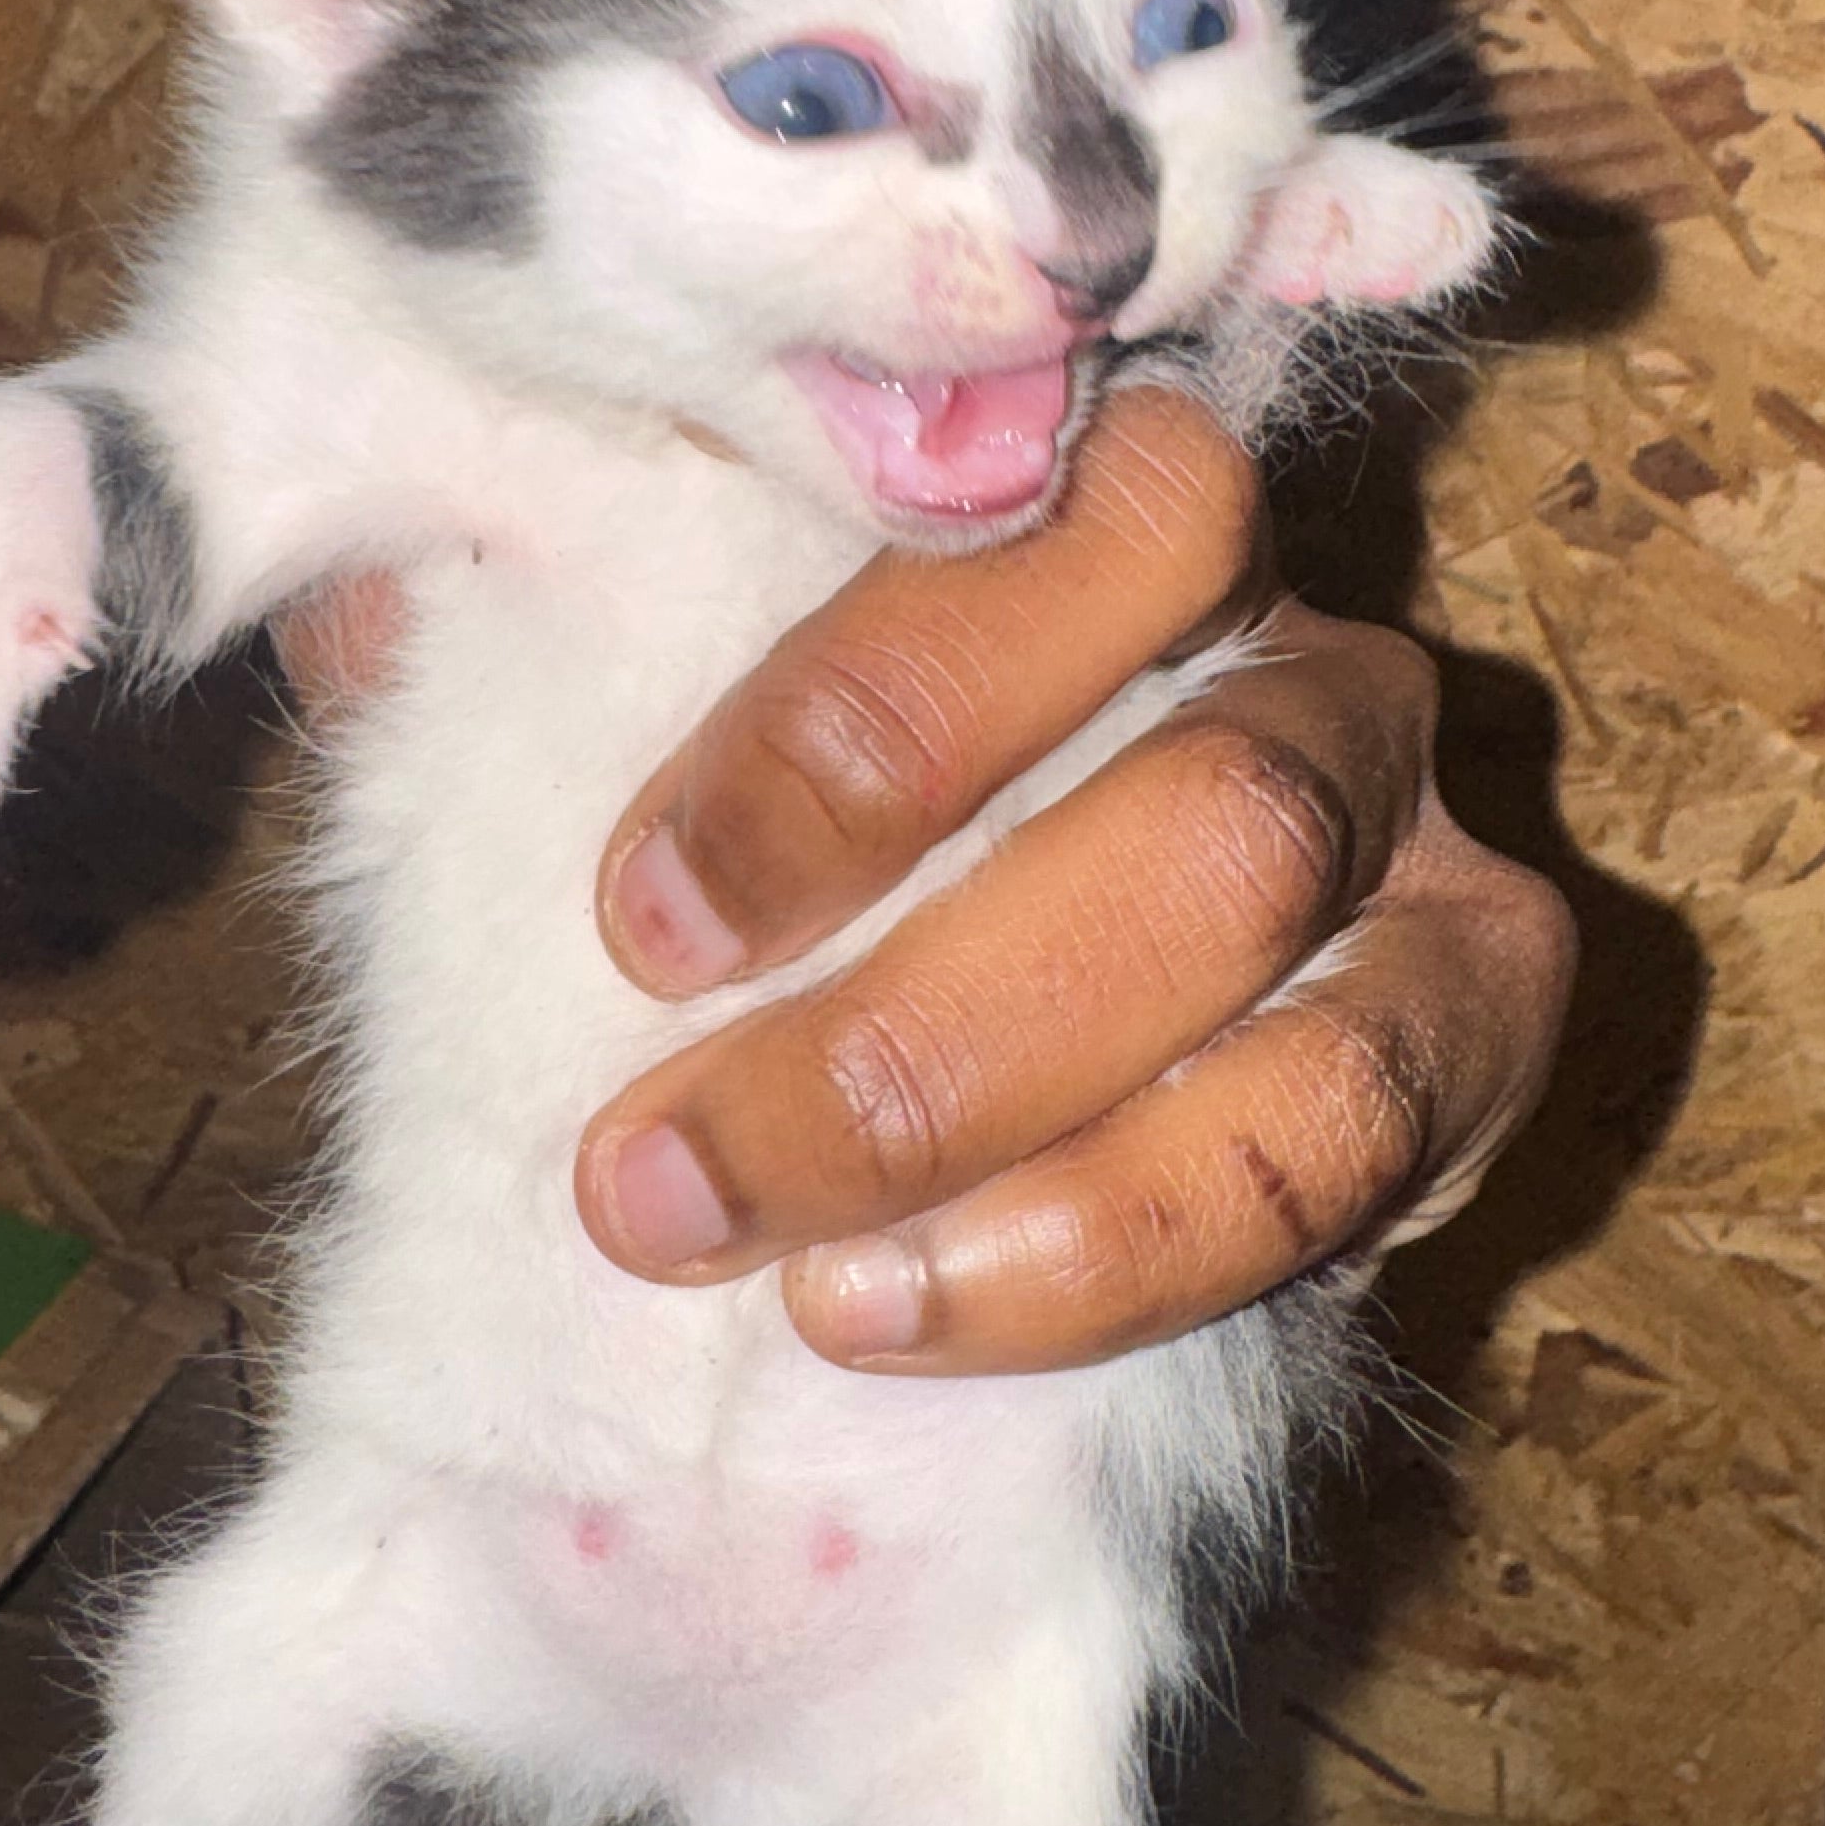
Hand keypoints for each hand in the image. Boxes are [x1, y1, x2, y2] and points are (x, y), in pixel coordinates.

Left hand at [569, 383, 1574, 1375]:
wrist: (934, 1091)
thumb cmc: (769, 864)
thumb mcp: (619, 719)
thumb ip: (518, 633)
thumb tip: (350, 600)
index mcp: (1098, 513)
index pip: (1064, 516)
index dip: (865, 713)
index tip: (641, 919)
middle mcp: (1296, 644)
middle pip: (1203, 776)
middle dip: (912, 1014)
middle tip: (658, 1183)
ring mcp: (1420, 839)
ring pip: (1285, 943)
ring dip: (1013, 1137)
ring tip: (790, 1283)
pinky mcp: (1473, 1035)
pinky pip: (1352, 1136)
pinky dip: (1124, 1243)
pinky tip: (917, 1312)